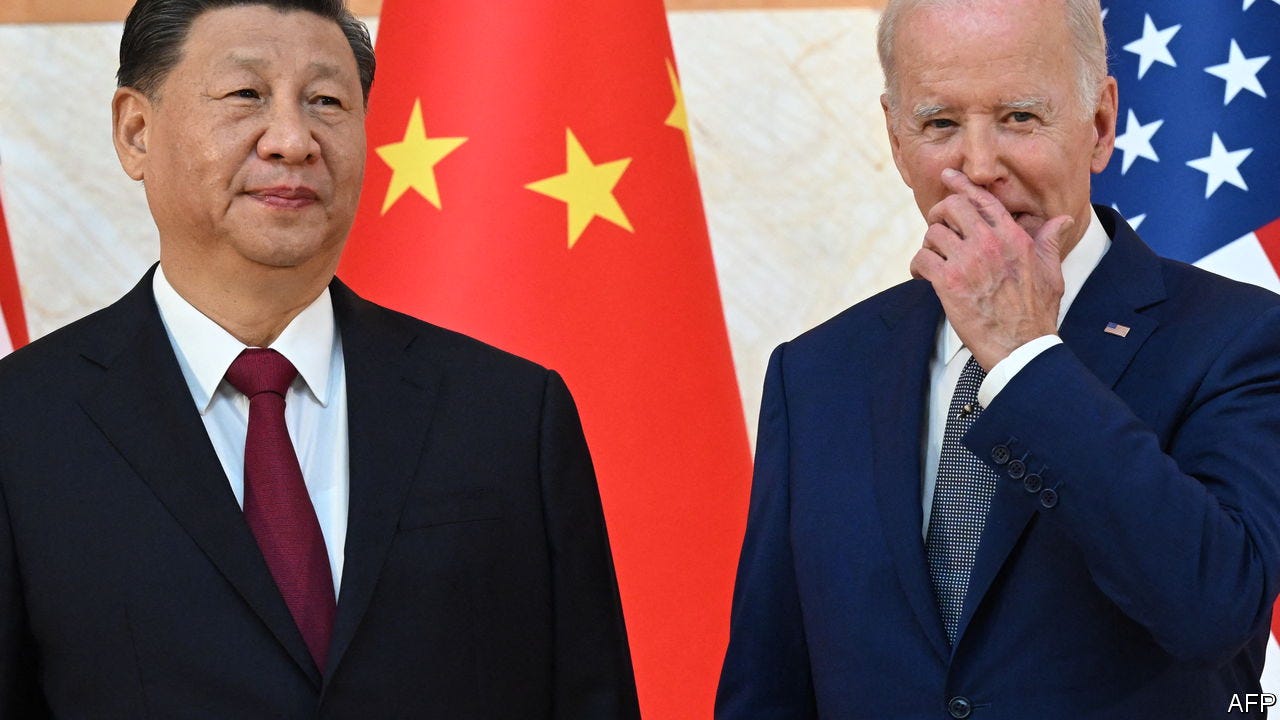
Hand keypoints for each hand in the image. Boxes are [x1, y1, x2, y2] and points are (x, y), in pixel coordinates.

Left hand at [908, 169, 1073, 369]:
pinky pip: (921, 259)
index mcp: (1014, 237)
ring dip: (929, 245)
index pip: (984, 199)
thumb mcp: (1051, 272)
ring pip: (933, 233)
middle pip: (953, 207)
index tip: (948, 176)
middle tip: (938, 227)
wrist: (1021, 346)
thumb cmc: (1036, 313)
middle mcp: (990, 243)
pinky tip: (922, 275)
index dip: (962, 184)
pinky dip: (917, 266)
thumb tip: (1061, 220)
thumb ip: (1049, 242)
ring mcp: (968, 261)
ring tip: (933, 259)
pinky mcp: (948, 282)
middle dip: (940, 214)